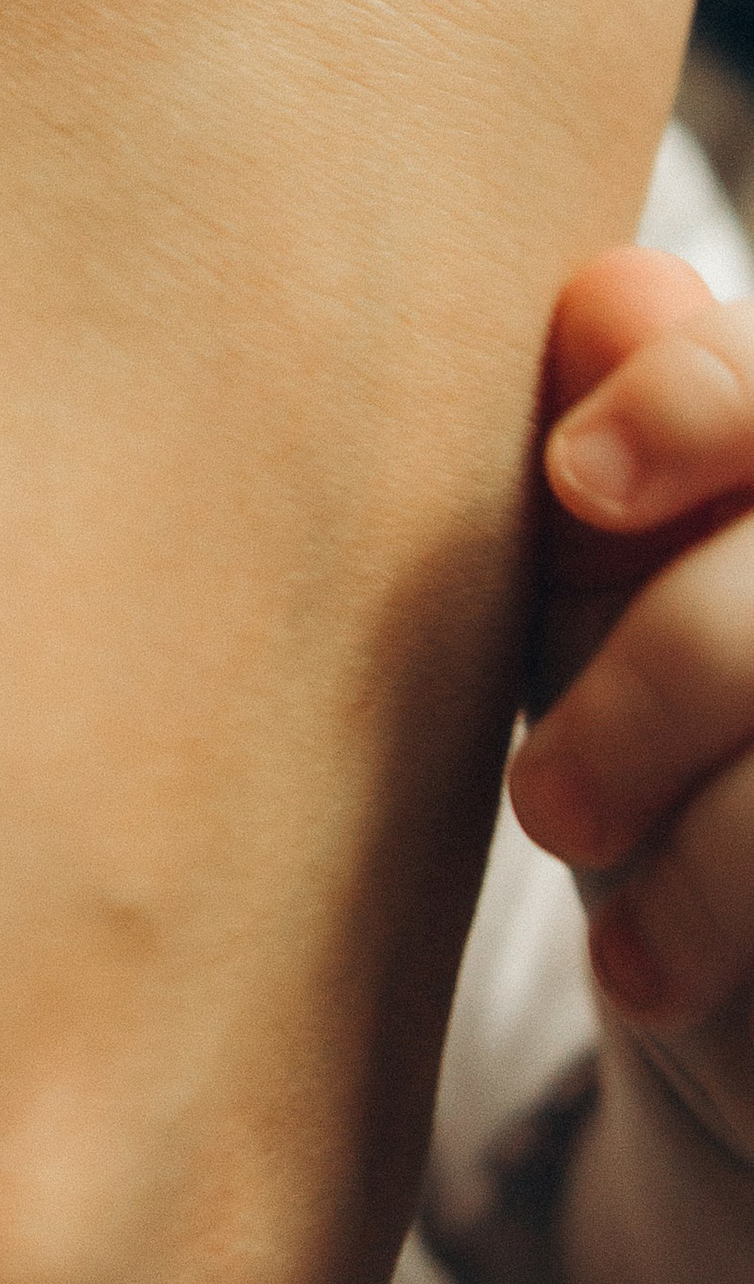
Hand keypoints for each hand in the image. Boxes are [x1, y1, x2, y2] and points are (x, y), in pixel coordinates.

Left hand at [511, 248, 753, 1149]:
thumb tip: (606, 292)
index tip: (580, 478)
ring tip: (622, 941)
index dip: (697, 398)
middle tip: (550, 805)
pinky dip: (720, 922)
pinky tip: (661, 973)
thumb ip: (613, 455)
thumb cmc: (659, 751)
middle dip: (665, 684)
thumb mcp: (609, 598)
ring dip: (705, 853)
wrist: (745, 991)